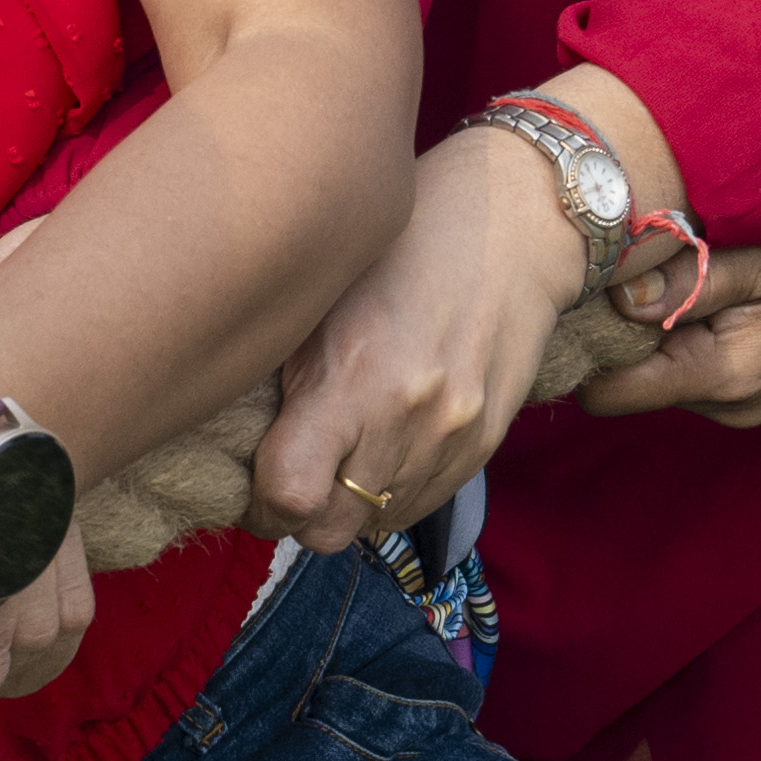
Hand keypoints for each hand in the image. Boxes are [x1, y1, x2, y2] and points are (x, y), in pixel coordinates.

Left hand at [246, 125, 587, 549]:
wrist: (515, 229)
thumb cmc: (406, 247)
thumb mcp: (325, 299)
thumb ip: (288, 381)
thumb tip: (246, 450)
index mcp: (354, 378)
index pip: (289, 497)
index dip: (261, 503)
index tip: (257, 482)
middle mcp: (408, 421)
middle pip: (330, 531)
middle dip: (301, 514)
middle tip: (293, 473)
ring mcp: (453, 439)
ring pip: (376, 527)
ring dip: (351, 502)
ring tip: (345, 444)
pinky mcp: (486, 444)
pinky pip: (420, 506)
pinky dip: (393, 491)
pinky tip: (386, 441)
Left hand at [583, 151, 760, 430]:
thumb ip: (693, 280)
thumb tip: (616, 298)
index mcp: (730, 376)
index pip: (610, 392)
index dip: (581, 344)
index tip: (567, 289)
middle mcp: (733, 401)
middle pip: (629, 378)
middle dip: (612, 326)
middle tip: (610, 256)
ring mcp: (748, 392)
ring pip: (660, 364)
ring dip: (650, 317)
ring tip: (661, 255)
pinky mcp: (758, 373)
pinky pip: (692, 354)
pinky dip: (682, 319)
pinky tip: (697, 271)